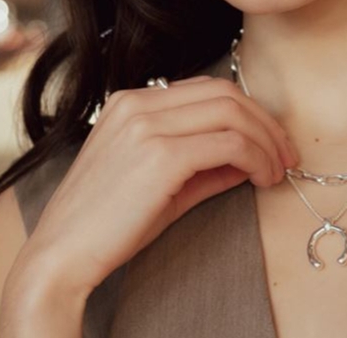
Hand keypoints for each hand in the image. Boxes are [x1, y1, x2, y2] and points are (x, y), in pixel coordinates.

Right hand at [10, 75, 297, 299]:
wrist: (60, 256)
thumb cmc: (106, 225)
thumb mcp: (158, 185)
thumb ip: (204, 167)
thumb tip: (250, 160)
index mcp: (131, 101)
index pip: (207, 89)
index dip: (248, 111)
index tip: (271, 141)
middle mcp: (138, 103)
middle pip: (225, 93)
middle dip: (265, 122)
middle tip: (287, 154)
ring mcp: (147, 124)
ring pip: (231, 111)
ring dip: (266, 140)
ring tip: (278, 170)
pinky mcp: (160, 154)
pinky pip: (228, 142)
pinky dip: (255, 157)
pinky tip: (261, 178)